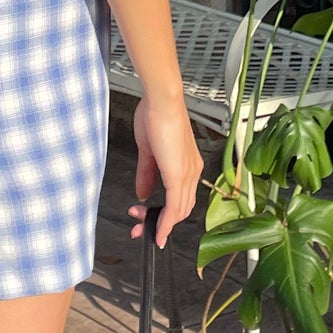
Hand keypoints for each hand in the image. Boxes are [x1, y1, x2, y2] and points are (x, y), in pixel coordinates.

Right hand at [132, 91, 202, 248]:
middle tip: (140, 227)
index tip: (148, 221)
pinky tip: (156, 231)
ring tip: (140, 227)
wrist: (161, 101)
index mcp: (187, 165)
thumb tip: (143, 194)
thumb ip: (146, 175)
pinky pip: (174, 206)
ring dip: (159, 223)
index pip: (180, 197)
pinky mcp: (179, 175)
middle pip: (180, 209)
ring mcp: (187, 174)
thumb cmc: (155, 116)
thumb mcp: (148, 151)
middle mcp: (192, 171)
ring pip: (178, 211)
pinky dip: (166, 223)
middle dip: (160, 223)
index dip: (165, 213)